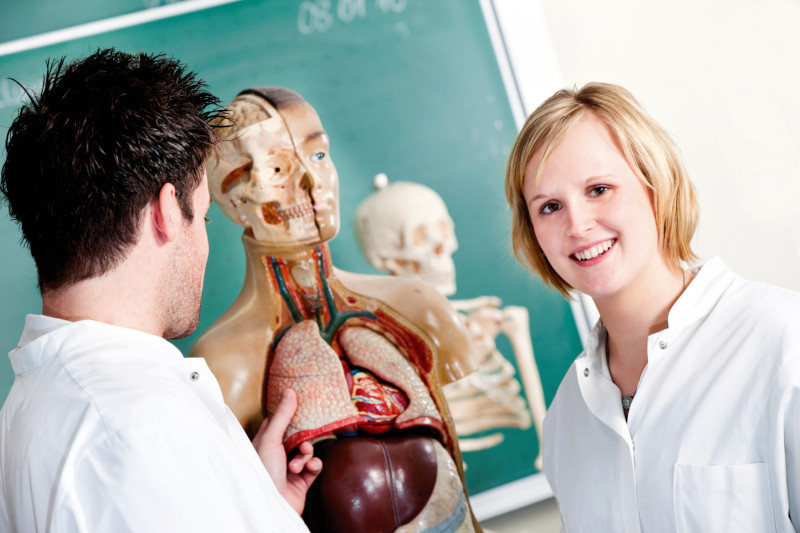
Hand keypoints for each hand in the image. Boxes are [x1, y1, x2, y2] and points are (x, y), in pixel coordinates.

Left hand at [252, 389, 322, 513]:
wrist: (273, 504)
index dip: (289, 413)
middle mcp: (276, 454)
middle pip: (296, 435)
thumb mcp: (271, 439)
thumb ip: (283, 416)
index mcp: (265, 442)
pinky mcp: (302, 480)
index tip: (301, 403)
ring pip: (307, 450)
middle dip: (303, 436)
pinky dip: (313, 466)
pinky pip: (315, 466)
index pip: (278, 422)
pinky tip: (308, 469)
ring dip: (306, 454)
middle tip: (304, 435)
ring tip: (298, 463)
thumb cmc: (264, 471)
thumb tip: (290, 391)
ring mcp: (290, 467)